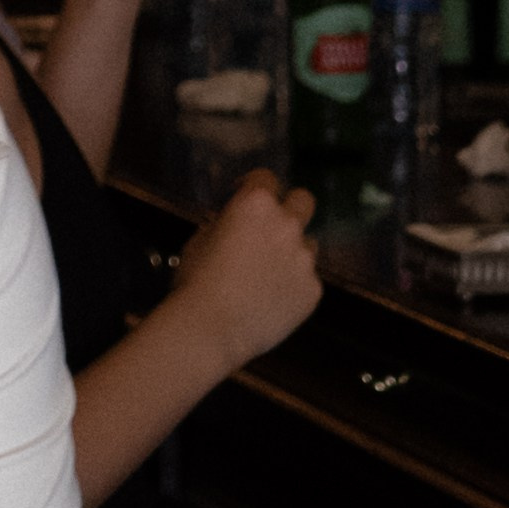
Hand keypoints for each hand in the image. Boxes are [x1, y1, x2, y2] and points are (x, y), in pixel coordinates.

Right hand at [166, 171, 319, 373]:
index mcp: (255, 204)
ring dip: (292, 252)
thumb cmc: (195, 282)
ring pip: (308, 245)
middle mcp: (287, 225)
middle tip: (271, 228)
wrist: (211, 329)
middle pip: (304, 201)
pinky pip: (307, 281)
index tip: (241, 198)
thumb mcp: (198, 241)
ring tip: (268, 276)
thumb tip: (231, 226)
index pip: (265, 178)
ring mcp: (304, 259)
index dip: (251, 185)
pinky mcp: (313, 290)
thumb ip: (222, 226)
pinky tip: (271, 303)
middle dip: (290, 208)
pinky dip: (293, 287)